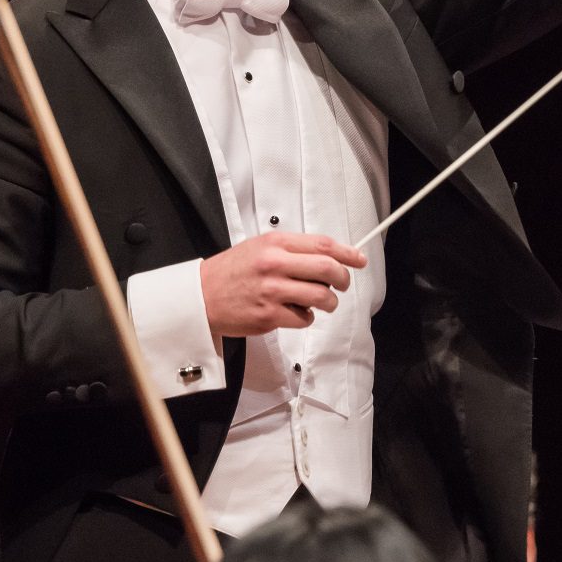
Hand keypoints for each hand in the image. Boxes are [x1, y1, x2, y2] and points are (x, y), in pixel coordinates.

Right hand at [199, 232, 364, 337]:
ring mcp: (272, 291)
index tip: (359, 259)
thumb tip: (329, 257)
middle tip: (342, 285)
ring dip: (328, 302)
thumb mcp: (260, 247)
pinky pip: (304, 318)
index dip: (347, 253)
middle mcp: (275, 264)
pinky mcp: (269, 315)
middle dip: (343, 279)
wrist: (202, 296)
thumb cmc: (233, 271)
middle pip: (327, 269)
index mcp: (275, 243)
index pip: (322, 245)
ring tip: (320, 302)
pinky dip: (306, 317)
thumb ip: (292, 250)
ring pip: (321, 296)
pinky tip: (294, 313)